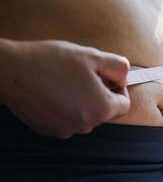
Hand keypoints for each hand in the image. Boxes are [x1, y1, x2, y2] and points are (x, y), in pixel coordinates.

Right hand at [0, 39, 129, 137]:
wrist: (13, 71)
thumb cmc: (52, 61)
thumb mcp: (92, 56)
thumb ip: (118, 67)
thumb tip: (124, 77)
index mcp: (101, 108)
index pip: (124, 105)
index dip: (119, 89)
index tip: (107, 78)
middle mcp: (86, 125)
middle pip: (105, 111)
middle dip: (101, 93)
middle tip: (85, 76)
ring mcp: (66, 130)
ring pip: (87, 115)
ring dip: (84, 101)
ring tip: (68, 82)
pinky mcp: (51, 130)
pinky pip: (69, 120)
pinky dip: (68, 108)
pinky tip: (56, 92)